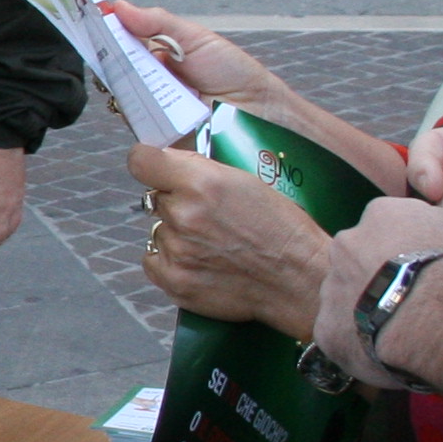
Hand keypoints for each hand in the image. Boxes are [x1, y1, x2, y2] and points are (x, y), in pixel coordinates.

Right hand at [97, 0, 291, 115]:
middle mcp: (151, 84)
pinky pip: (136, 125)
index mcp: (158, 57)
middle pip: (116, 71)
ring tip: (139, 75)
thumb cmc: (235, 74)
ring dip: (127, 86)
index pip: (122, 45)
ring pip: (123, 97)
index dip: (106, 33)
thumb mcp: (196, 39)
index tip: (93, 19)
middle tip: (114, 46)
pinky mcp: (156, 137)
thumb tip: (119, 7)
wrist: (260, 113)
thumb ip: (157, 22)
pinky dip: (138, 114)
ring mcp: (152, 111)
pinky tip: (149, 103)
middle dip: (112, 58)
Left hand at [130, 143, 327, 338]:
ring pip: (157, 231)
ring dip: (176, 234)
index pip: (141, 161)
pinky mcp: (175, 281)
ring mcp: (177, 251)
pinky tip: (201, 262)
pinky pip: (153, 260)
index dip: (148, 162)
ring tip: (214, 244)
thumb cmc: (283, 229)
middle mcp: (184, 215)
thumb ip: (202, 170)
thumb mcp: (248, 181)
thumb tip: (169, 160)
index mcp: (203, 183)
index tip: (156, 168)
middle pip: (155, 198)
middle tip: (208, 215)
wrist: (300, 279)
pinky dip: (171, 260)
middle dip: (176, 202)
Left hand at [316, 170, 442, 391]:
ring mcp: (331, 287)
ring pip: (348, 298)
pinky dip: (357, 343)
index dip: (408, 250)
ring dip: (367, 309)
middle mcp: (345, 246)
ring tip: (401, 328)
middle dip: (381, 278)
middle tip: (413, 300)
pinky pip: (340, 334)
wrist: (439, 318)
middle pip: (362, 261)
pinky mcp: (325, 328)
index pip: (387, 229)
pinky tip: (383, 351)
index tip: (427, 268)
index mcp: (378, 216)